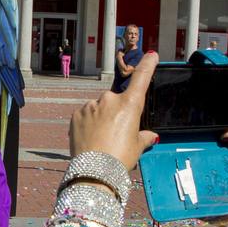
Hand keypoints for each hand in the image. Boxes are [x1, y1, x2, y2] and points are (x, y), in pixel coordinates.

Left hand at [68, 51, 160, 169]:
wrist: (93, 171)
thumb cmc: (118, 158)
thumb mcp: (136, 147)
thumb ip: (144, 137)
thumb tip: (151, 136)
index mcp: (130, 104)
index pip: (141, 78)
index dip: (147, 65)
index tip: (151, 55)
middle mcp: (110, 100)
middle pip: (116, 100)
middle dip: (116, 112)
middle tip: (116, 133)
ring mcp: (91, 106)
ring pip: (99, 108)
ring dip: (101, 118)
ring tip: (101, 139)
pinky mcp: (76, 114)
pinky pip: (85, 115)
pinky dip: (88, 123)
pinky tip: (90, 139)